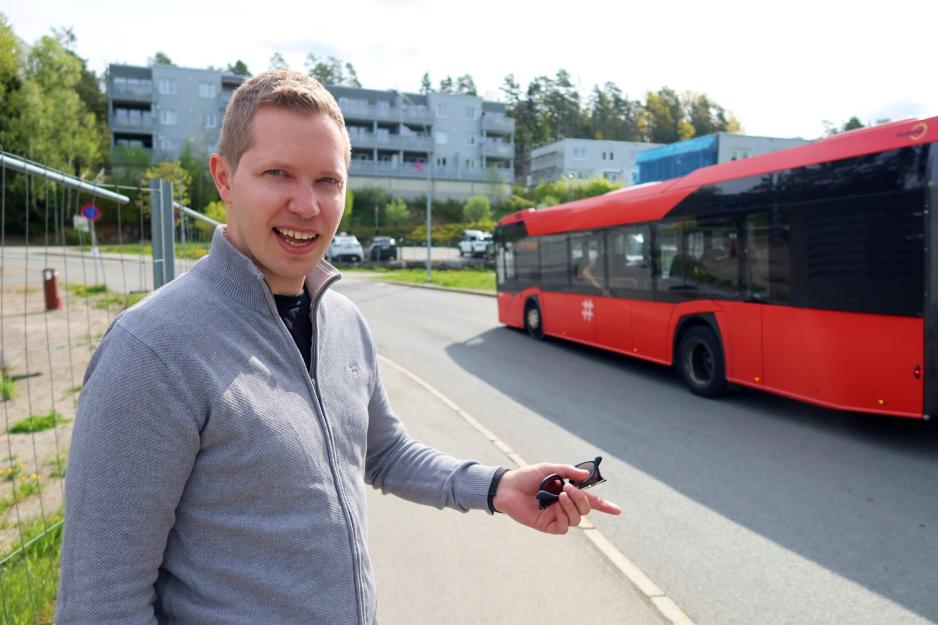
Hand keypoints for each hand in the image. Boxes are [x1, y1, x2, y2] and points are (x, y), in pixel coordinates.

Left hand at [492, 463, 620, 534]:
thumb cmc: (527, 476)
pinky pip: (564, 527)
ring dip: (572, 506)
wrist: (508, 487)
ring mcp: (556, 516)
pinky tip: (556, 508)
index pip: (590, 501)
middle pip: (585, 509)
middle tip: (569, 489)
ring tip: (560, 496)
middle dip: (582, 499)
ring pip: (577, 519)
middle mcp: (564, 506)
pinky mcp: (547, 525)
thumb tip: (587, 475)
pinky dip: (564, 517)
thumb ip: (568, 471)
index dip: (604, 506)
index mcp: (567, 493)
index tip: (618, 510)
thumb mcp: (549, 468)